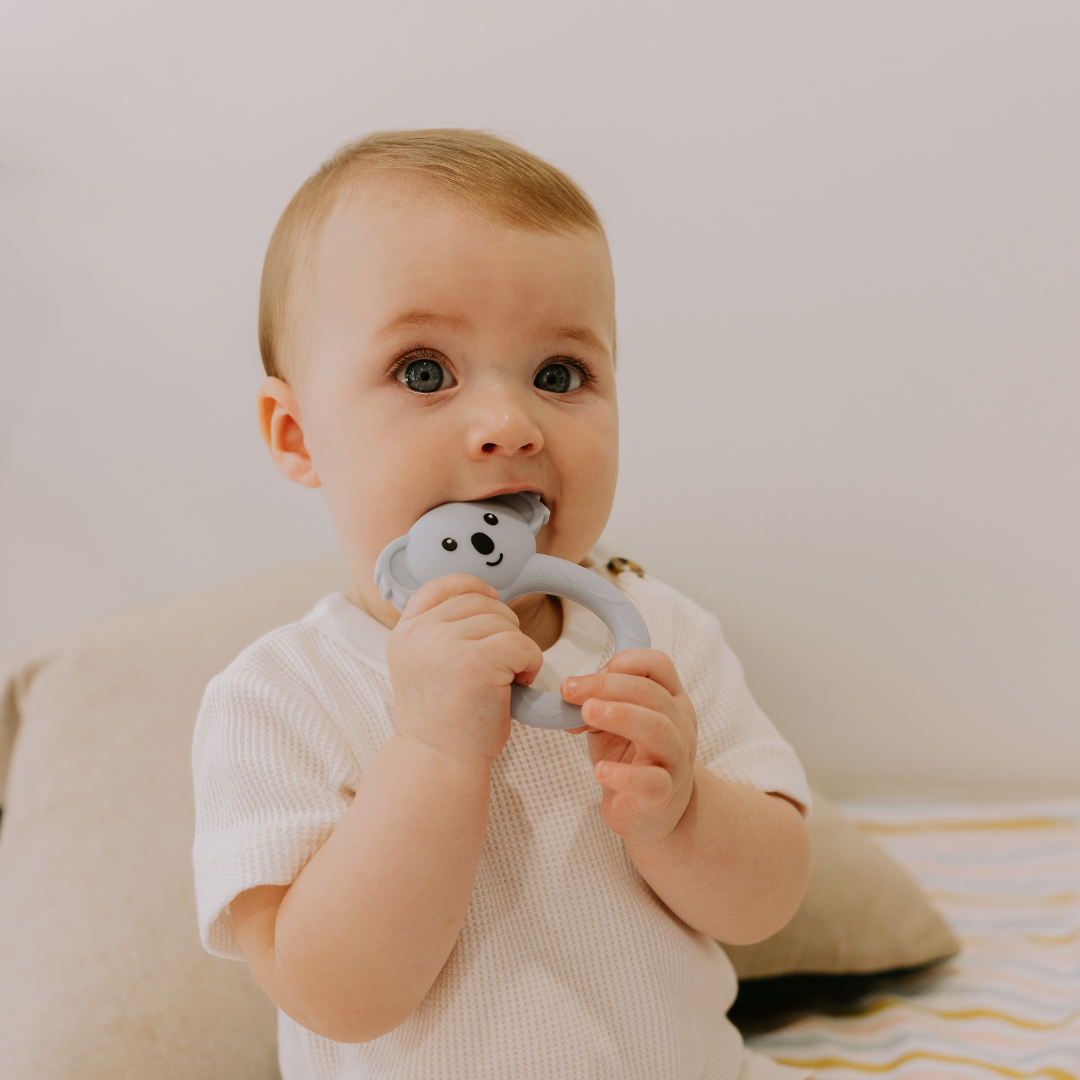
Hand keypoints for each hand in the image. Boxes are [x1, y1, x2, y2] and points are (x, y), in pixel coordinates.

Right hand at [387, 574, 542, 767]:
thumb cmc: (443, 720)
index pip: (442, 584)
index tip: (493, 601)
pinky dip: (530, 663)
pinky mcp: (475, 662)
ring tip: (504, 678)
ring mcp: (445, 645)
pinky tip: (518, 684)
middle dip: (502, 627)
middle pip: (481, 601)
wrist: (438, 762)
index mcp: (405, 631)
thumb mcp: (426, 664)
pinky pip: (522, 643)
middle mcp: (420, 633)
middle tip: (500, 663)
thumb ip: (442, 631)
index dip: (474, 587)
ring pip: (504, 621)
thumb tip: (488, 595)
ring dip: (516, 647)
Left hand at [560, 650, 696, 843]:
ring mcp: (676, 759)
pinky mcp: (664, 793)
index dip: (625, 662)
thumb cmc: (632, 756)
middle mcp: (680, 724)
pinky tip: (600, 770)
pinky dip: (624, 775)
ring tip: (587, 712)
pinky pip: (650, 781)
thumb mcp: (612, 723)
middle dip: (608, 686)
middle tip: (571, 689)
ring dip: (621, 715)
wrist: (653, 810)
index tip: (590, 675)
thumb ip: (594, 704)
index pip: (658, 665)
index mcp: (670, 699)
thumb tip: (567, 697)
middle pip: (651, 693)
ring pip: (658, 729)